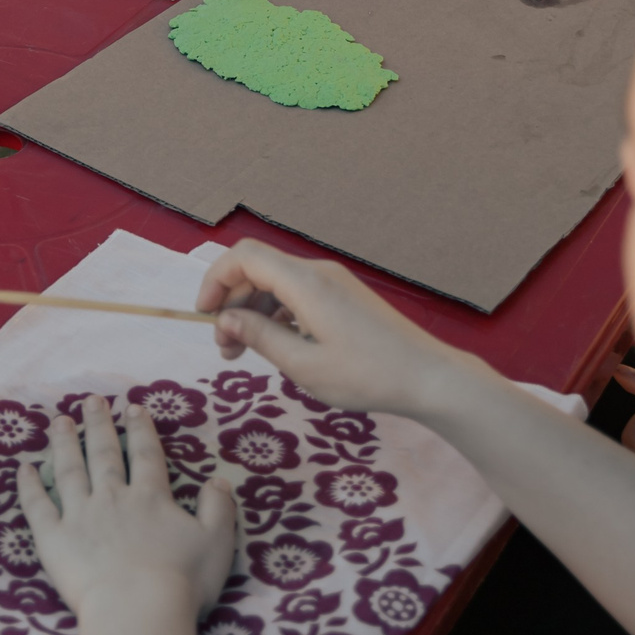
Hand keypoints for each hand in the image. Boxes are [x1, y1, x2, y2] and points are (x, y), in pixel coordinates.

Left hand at [17, 391, 235, 622]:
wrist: (138, 610)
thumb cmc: (182, 581)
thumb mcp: (216, 542)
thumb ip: (219, 508)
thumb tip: (220, 479)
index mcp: (150, 498)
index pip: (146, 454)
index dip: (140, 429)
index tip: (133, 407)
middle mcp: (112, 498)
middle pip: (103, 454)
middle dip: (98, 425)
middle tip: (90, 400)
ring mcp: (79, 516)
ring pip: (69, 470)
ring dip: (64, 444)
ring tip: (59, 421)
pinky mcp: (54, 539)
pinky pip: (38, 506)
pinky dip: (29, 486)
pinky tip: (23, 469)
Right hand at [197, 239, 472, 421]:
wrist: (430, 378)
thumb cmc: (367, 375)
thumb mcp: (304, 365)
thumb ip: (260, 337)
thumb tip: (226, 320)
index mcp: (305, 282)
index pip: (243, 257)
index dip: (215, 280)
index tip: (205, 316)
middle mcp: (318, 273)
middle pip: (258, 269)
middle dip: (232, 303)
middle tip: (225, 349)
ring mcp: (334, 283)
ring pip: (277, 283)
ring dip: (254, 312)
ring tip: (245, 354)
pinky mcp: (346, 298)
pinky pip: (298, 294)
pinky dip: (278, 314)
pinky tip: (279, 346)